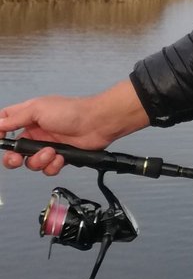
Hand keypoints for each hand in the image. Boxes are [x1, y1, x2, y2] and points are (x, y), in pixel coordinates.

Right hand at [0, 82, 148, 175]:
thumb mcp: (38, 109)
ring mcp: (47, 145)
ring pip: (31, 162)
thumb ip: (16, 118)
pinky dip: (52, 165)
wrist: (97, 123)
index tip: (0, 140)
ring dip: (38, 161)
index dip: (0, 132)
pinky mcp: (59, 157)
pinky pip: (47, 168)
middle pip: (15, 150)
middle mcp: (36, 132)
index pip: (6, 123)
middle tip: (17, 159)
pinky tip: (60, 157)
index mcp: (28, 116)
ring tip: (51, 152)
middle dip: (13, 158)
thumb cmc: (70, 111)